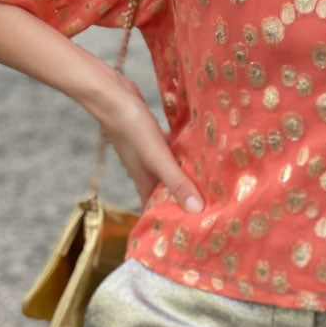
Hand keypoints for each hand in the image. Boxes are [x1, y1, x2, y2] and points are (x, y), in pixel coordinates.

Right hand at [91, 71, 203, 213]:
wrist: (111, 95)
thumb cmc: (131, 128)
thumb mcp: (158, 157)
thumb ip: (176, 182)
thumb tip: (196, 210)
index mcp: (144, 182)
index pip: (156, 211)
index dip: (169, 222)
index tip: (193, 231)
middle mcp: (145, 171)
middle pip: (167, 192)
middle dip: (185, 199)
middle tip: (214, 206)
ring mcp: (148, 154)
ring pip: (171, 171)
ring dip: (187, 175)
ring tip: (213, 180)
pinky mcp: (152, 137)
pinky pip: (172, 151)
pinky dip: (184, 153)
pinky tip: (199, 149)